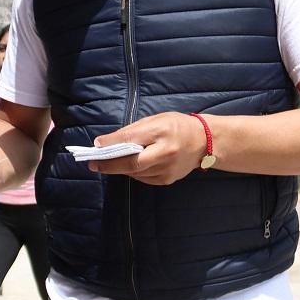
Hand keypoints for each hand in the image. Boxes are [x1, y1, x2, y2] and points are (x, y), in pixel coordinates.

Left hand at [86, 112, 207, 185]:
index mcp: (162, 131)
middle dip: (109, 164)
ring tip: (107, 163)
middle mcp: (166, 153)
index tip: (97, 145)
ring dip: (120, 168)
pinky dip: (132, 172)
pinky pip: (143, 178)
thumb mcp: (156, 119)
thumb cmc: (177, 126)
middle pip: (132, 163)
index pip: (131, 139)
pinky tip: (128, 166)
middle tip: (93, 164)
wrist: (205, 142)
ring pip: (135, 173)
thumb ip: (133, 130)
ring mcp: (167, 169)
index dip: (112, 143)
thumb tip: (108, 141)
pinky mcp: (167, 180)